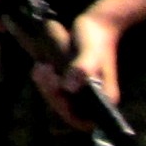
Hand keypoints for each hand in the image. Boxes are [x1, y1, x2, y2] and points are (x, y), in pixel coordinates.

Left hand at [33, 7, 121, 128]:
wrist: (95, 24)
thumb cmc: (95, 38)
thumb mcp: (89, 51)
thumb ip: (82, 67)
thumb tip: (68, 86)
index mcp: (104, 99)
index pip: (81, 121)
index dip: (65, 110)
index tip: (56, 88)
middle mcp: (92, 101)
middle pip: (65, 110)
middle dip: (50, 92)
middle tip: (43, 70)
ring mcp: (81, 93)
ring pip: (57, 100)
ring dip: (45, 86)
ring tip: (41, 66)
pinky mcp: (70, 83)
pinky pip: (54, 90)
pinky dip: (45, 79)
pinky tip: (41, 65)